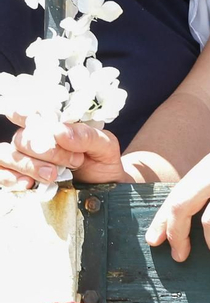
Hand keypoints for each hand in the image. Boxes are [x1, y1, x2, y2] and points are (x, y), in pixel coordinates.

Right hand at [3, 114, 126, 187]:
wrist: (104, 189)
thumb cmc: (102, 162)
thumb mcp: (105, 145)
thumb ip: (86, 136)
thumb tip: (59, 131)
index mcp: (55, 125)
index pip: (32, 113)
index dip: (22, 113)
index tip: (22, 115)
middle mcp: (36, 139)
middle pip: (22, 138)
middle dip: (45, 151)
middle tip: (73, 162)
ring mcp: (25, 158)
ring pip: (8, 154)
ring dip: (28, 165)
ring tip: (52, 175)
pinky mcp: (19, 177)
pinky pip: (0, 173)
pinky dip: (9, 178)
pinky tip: (27, 183)